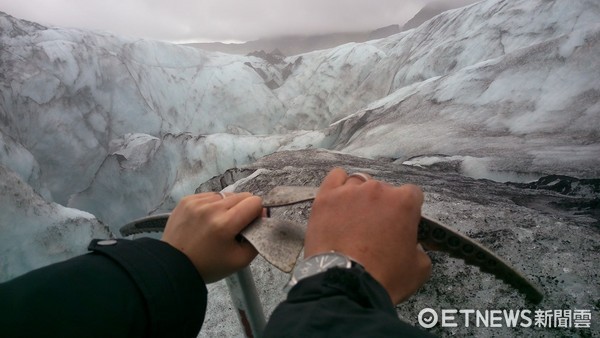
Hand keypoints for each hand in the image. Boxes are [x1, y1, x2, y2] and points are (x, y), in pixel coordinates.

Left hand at [161, 192, 261, 282]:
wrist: (174, 266)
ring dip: (226, 207)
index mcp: (226, 224)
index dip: (256, 213)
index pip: (254, 202)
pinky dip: (212, 206)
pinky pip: (209, 196)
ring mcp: (197, 202)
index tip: (250, 224)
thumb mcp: (241, 260)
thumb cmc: (209, 266)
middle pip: (242, 196)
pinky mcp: (187, 200)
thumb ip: (258, 238)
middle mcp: (211, 208)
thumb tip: (262, 214)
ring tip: (217, 224)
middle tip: (234, 226)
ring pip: (225, 195)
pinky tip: (205, 220)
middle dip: (243, 209)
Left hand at [304, 168, 431, 303]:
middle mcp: (377, 190)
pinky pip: (335, 177)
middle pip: (384, 190)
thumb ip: (420, 248)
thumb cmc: (384, 277)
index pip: (412, 194)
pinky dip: (339, 185)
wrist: (345, 284)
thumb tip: (412, 244)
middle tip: (376, 229)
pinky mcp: (326, 197)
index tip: (402, 225)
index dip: (408, 211)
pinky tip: (339, 199)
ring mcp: (349, 192)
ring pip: (359, 184)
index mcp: (403, 202)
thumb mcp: (418, 268)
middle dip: (383, 207)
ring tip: (354, 219)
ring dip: (360, 197)